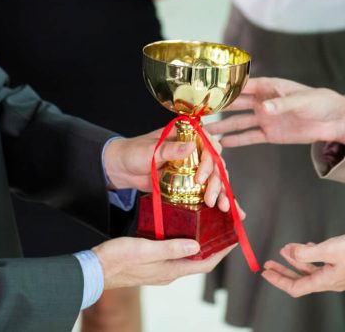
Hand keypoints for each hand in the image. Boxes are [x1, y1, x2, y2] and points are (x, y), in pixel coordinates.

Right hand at [93, 237, 235, 288]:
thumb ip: (171, 248)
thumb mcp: (146, 249)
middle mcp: (169, 272)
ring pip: (187, 255)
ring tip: (208, 224)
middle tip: (224, 227)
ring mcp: (160, 268)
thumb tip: (198, 246)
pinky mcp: (151, 262)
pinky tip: (182, 228)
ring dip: (200, 242)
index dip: (222, 251)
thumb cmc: (118, 259)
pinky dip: (184, 241)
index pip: (205, 264)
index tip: (235, 237)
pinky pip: (175, 252)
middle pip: (199, 260)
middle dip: (214, 245)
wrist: (94, 269)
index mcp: (171, 270)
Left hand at [102, 128, 231, 211]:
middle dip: (216, 181)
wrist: (122, 169)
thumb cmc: (134, 153)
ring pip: (214, 177)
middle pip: (215, 163)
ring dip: (220, 191)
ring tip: (221, 206)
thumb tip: (190, 146)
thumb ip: (169, 149)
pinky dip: (215, 198)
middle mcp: (194, 149)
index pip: (208, 143)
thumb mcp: (150, 150)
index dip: (210, 159)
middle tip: (210, 197)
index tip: (201, 177)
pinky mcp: (189, 182)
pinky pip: (206, 189)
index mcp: (186, 135)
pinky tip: (222, 209)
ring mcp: (193, 166)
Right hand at [206, 77, 344, 147]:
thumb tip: (264, 108)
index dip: (225, 88)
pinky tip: (223, 143)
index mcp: (269, 87)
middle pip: (236, 104)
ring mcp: (265, 118)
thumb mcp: (302, 101)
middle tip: (199, 112)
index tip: (207, 91)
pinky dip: (237, 140)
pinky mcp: (270, 134)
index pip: (242, 86)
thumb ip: (282, 104)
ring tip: (205, 131)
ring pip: (239, 122)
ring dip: (223, 126)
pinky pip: (250, 136)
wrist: (334, 120)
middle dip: (218, 108)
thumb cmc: (319, 102)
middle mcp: (263, 101)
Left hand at [261, 230, 344, 296]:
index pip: (296, 288)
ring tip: (285, 250)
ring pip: (312, 270)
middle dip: (283, 271)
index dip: (278, 280)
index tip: (265, 272)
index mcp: (327, 281)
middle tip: (268, 263)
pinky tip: (307, 246)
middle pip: (301, 280)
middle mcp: (332, 281)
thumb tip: (289, 251)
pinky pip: (323, 264)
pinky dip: (311, 256)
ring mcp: (340, 274)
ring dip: (297, 260)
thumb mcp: (330, 248)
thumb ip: (307, 251)